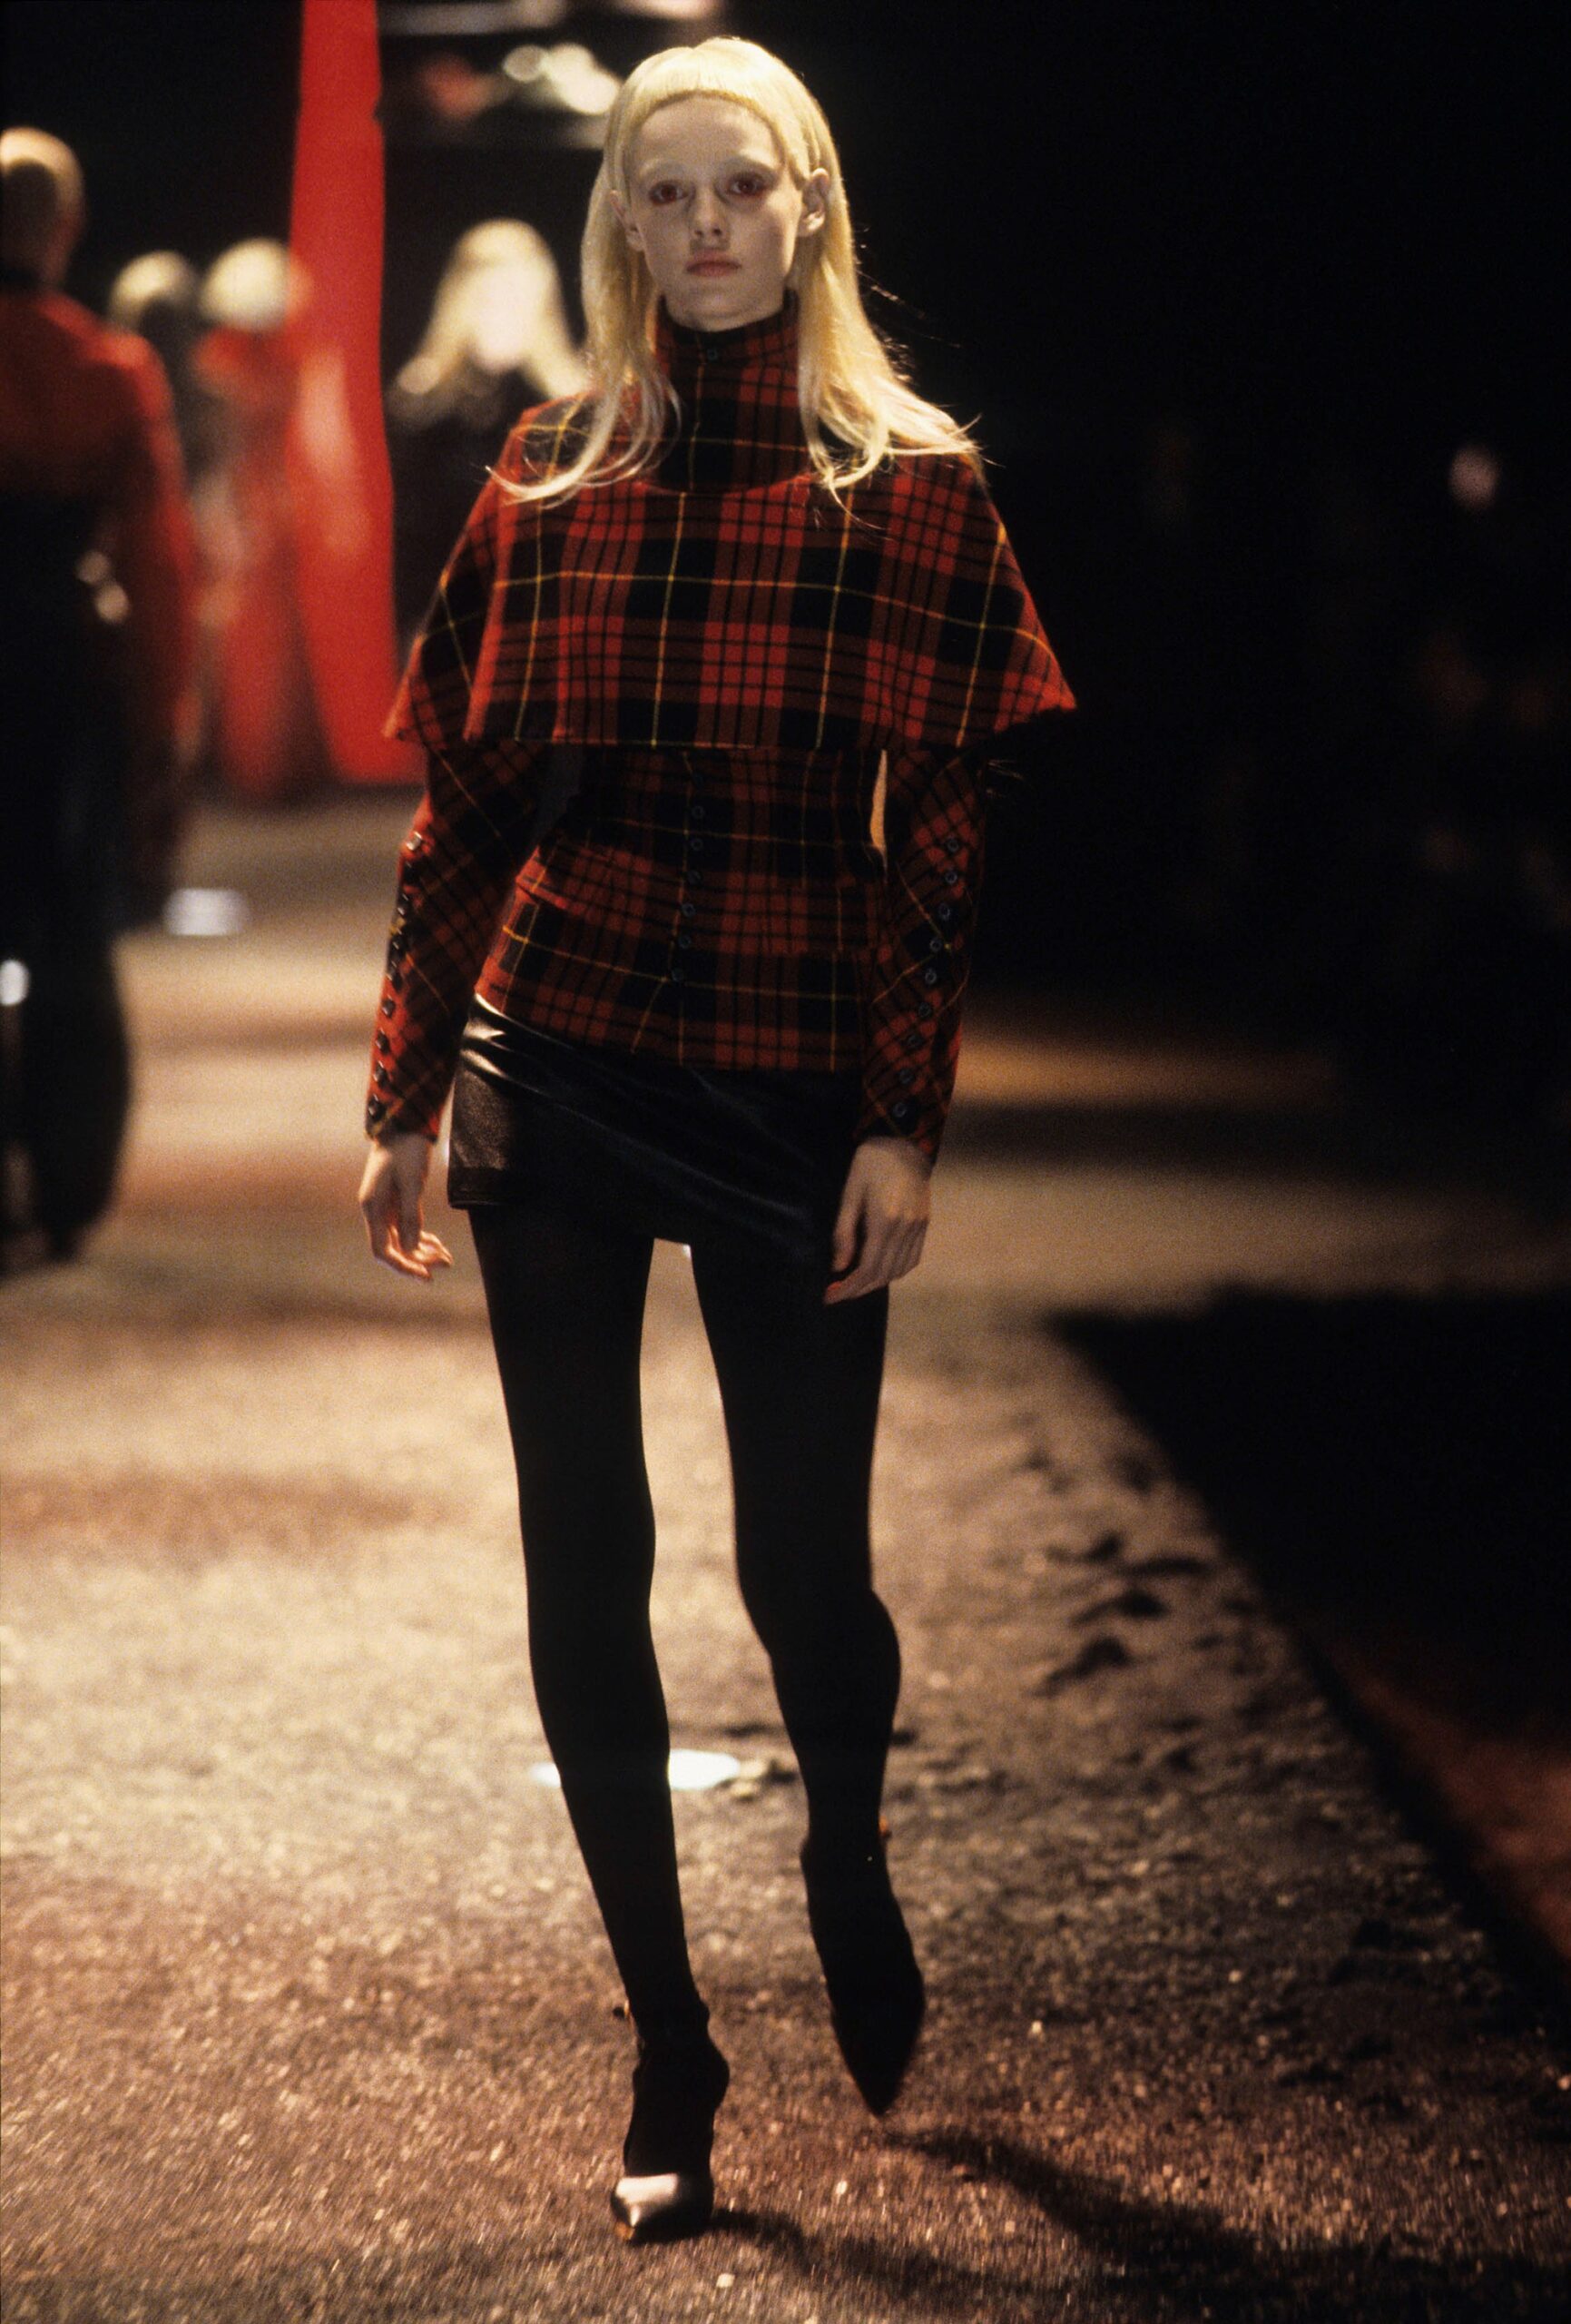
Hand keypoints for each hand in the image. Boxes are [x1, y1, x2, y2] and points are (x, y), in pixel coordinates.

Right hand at [358, 1131, 452, 1281]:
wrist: (404, 1123)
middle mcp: (375, 1211)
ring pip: (401, 1240)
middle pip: (393, 1248)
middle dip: (418, 1259)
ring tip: (447, 1259)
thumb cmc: (406, 1149)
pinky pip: (407, 1228)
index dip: (403, 1266)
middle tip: (445, 1263)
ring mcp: (385, 1207)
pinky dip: (422, 1238)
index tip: (426, 1275)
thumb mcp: (412, 1183)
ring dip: (423, 1251)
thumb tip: (411, 1249)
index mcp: (372, 1207)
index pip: (382, 1251)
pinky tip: (439, 1246)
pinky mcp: (396, 1202)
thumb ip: (410, 1216)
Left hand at [824, 1135, 932, 1302]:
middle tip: (838, 1293)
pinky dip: (895, 1272)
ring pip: (899, 1271)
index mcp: (884, 1221)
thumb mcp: (850, 1194)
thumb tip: (838, 1267)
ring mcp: (919, 1228)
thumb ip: (844, 1232)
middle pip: (883, 1274)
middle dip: (859, 1289)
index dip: (848, 1287)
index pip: (867, 1268)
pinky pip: (912, 1259)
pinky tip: (880, 1270)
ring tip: (856, 1284)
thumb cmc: (870, 1164)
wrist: (905, 1143)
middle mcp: (905, 1230)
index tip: (830, 1296)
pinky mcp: (925, 1225)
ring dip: (877, 1283)